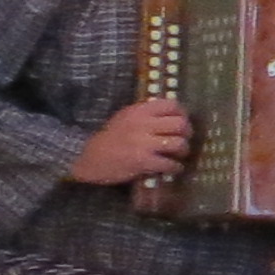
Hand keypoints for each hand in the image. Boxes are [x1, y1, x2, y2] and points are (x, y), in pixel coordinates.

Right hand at [67, 99, 190, 186]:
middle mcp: (142, 124)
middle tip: (183, 140)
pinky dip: (175, 167)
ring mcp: (143, 143)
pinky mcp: (143, 161)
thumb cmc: (110, 139)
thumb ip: (147, 114)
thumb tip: (174, 114)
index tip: (181, 123)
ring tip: (178, 155)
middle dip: (187, 134)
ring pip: (179, 143)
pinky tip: (172, 168)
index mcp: (139, 110)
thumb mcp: (125, 118)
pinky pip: (170, 163)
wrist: (87, 159)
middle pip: (181, 124)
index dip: (182, 114)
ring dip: (183, 151)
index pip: (172, 105)